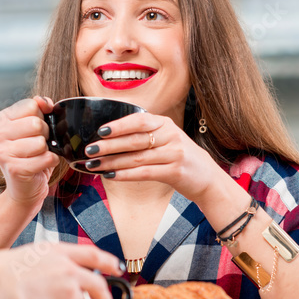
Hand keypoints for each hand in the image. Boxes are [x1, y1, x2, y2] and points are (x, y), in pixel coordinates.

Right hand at [0, 96, 61, 207]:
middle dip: (45, 134)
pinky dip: (51, 162)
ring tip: (37, 156)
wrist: (25, 187)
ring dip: (47, 150)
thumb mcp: (37, 127)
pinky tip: (40, 166)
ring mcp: (2, 153)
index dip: (43, 117)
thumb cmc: (33, 154)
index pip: (32, 106)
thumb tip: (43, 101)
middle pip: (36, 123)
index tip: (37, 129)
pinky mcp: (13, 169)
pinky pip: (46, 158)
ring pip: (41, 142)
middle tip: (39, 145)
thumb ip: (41, 109)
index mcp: (2, 119)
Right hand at [0, 243, 125, 298]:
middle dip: (106, 296)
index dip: (108, 260)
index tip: (116, 267)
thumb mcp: (28, 255)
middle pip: (97, 283)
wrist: (1, 287)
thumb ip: (46, 261)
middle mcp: (68, 268)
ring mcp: (69, 287)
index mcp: (57, 251)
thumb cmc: (3, 272)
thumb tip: (53, 269)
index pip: (91, 253)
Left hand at [81, 112, 226, 203]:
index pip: (139, 120)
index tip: (100, 131)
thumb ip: (146, 135)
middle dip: (109, 146)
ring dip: (112, 162)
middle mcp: (171, 136)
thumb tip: (111, 137)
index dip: (119, 125)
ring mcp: (174, 154)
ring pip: (136, 158)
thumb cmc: (180, 158)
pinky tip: (111, 176)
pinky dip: (125, 175)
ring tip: (94, 165)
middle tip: (90, 150)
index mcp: (166, 124)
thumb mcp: (167, 139)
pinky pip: (144, 173)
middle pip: (134, 140)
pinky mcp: (175, 172)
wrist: (208, 178)